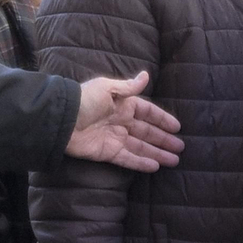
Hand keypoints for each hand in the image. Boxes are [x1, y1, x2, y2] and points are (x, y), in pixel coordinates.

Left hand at [67, 71, 184, 173]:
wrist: (62, 119)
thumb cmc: (85, 100)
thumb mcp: (107, 88)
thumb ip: (128, 87)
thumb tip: (146, 75)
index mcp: (123, 105)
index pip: (147, 112)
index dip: (162, 119)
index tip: (177, 127)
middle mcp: (121, 122)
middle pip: (147, 132)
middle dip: (163, 140)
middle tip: (180, 148)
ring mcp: (115, 138)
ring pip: (141, 147)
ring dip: (157, 153)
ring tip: (174, 161)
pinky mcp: (107, 152)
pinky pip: (128, 158)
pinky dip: (141, 163)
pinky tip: (155, 166)